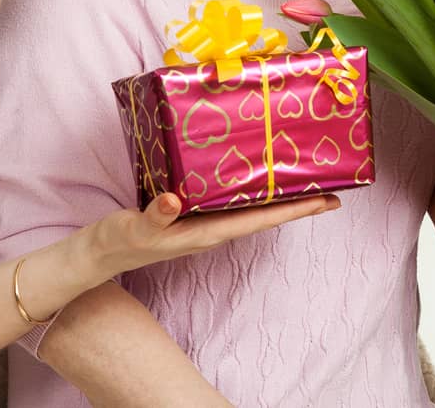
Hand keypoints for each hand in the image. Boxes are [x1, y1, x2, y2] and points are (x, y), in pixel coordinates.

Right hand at [88, 192, 339, 276]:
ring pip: (251, 210)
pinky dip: (252, 192)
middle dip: (299, 204)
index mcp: (206, 232)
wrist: (101, 253)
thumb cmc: (120, 240)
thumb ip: (156, 216)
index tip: (326, 201)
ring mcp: (204, 223)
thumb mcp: (135, 227)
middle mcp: (212, 229)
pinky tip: (258, 180)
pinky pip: (232, 203)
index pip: (259, 221)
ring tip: (305, 182)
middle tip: (333, 189)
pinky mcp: (193, 215)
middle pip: (265, 216)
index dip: (294, 210)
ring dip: (279, 199)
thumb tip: (175, 201)